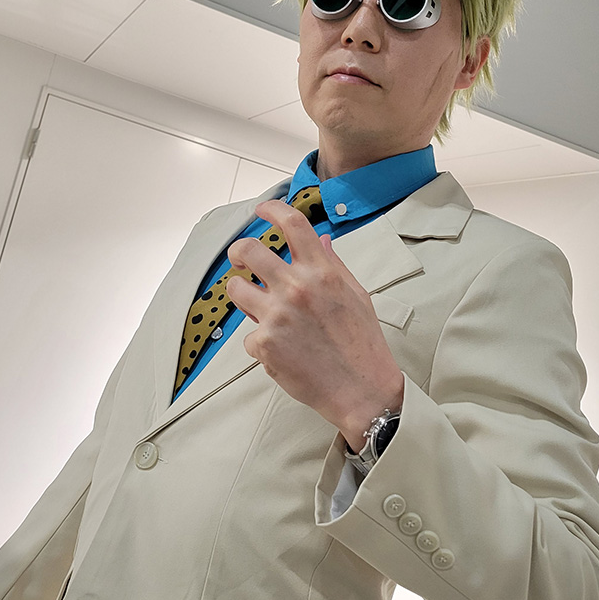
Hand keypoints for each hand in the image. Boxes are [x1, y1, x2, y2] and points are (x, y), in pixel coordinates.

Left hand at [225, 199, 403, 447]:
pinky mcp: (264, 344)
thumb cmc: (363, 344)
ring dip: (242, 294)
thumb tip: (319, 241)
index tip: (262, 210)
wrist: (362, 390)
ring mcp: (277, 316)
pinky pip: (248, 333)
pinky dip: (260, 341)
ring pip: (236, 289)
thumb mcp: (356, 296)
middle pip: (248, 250)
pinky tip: (282, 350)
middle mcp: (296, 288)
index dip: (272, 210)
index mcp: (321, 272)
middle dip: (238, 251)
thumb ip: (333, 266)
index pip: (292, 224)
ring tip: (257, 307)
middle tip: (240, 259)